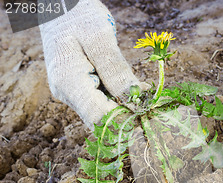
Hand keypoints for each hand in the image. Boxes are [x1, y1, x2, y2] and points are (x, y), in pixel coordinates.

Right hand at [39, 0, 141, 128]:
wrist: (60, 4)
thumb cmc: (78, 15)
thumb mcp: (99, 38)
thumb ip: (115, 70)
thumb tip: (134, 100)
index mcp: (69, 83)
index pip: (100, 118)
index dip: (125, 120)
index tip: (147, 110)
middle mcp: (67, 93)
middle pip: (102, 118)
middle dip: (128, 113)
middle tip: (151, 99)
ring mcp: (73, 92)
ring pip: (104, 111)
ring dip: (126, 104)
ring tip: (144, 89)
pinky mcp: (80, 88)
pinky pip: (103, 100)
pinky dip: (120, 96)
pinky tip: (135, 86)